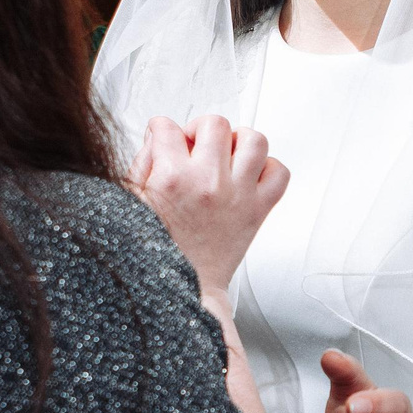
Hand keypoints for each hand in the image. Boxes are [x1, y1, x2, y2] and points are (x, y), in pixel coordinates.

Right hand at [132, 114, 288, 292]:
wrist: (185, 289)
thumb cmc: (158, 251)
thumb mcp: (133, 202)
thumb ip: (144, 162)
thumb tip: (158, 136)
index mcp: (172, 179)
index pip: (167, 128)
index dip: (162, 129)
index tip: (164, 135)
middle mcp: (208, 182)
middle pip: (214, 124)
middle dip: (200, 129)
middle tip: (194, 144)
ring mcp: (238, 195)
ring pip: (254, 140)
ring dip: (239, 141)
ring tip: (226, 154)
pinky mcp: (258, 210)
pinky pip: (279, 173)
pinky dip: (268, 167)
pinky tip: (249, 175)